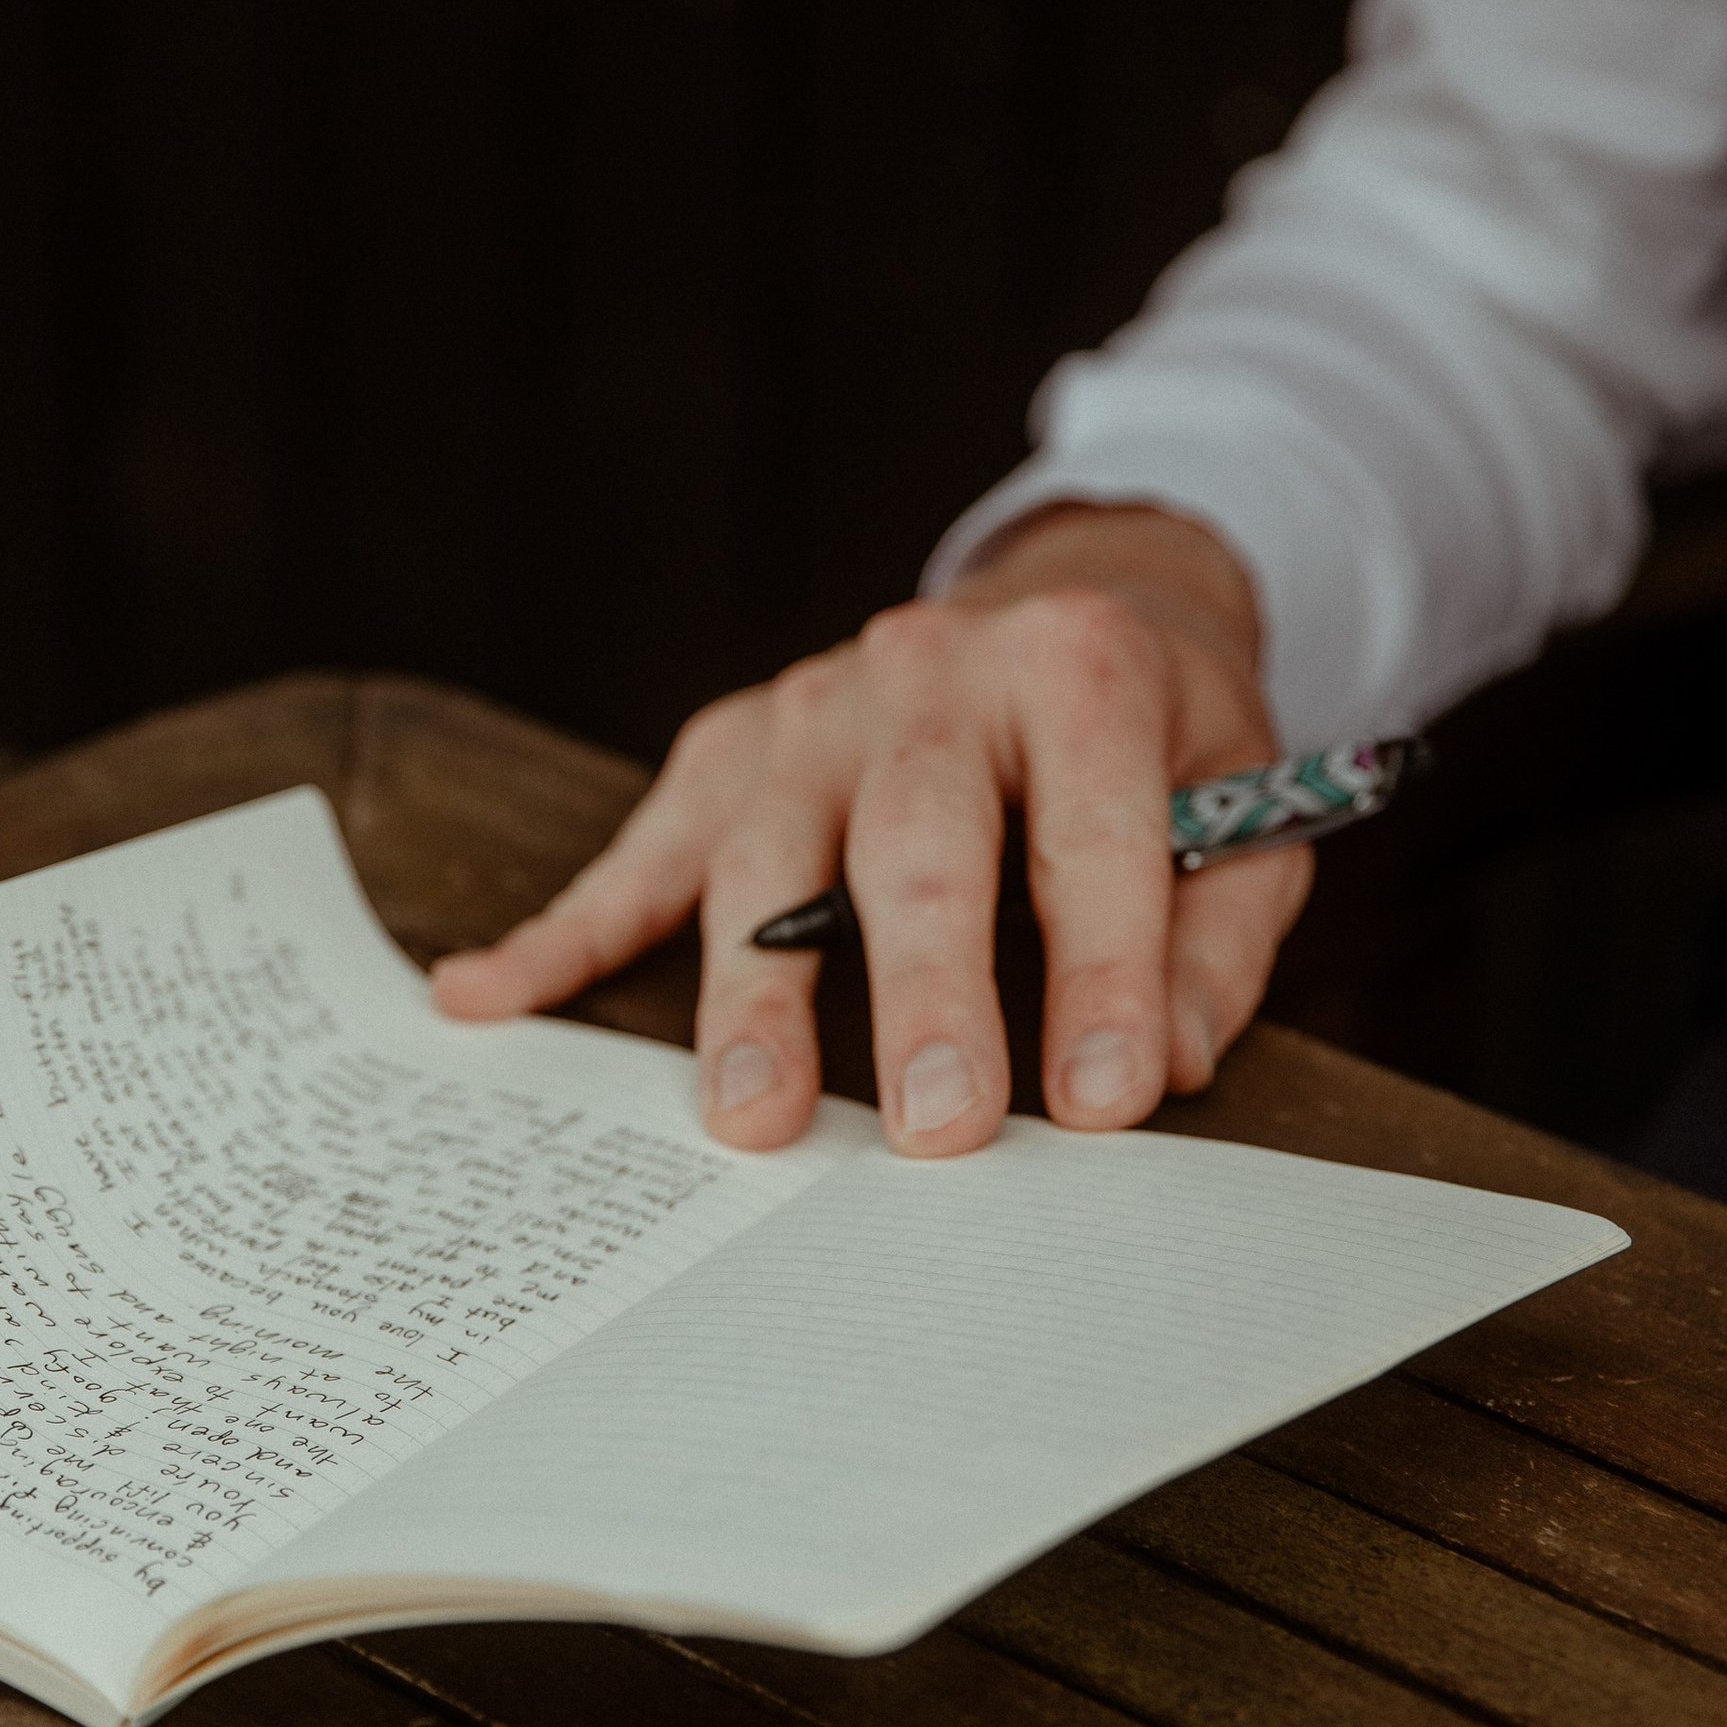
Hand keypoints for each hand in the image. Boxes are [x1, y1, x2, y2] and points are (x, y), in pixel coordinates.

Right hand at [430, 504, 1312, 1154]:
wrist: (1080, 600)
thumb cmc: (1159, 735)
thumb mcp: (1248, 807)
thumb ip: (1216, 935)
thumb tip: (1164, 1060)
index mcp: (1075, 667)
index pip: (1089, 835)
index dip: (1101, 972)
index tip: (1102, 1100)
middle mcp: (926, 670)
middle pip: (914, 844)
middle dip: (925, 993)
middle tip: (934, 1125)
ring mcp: (809, 708)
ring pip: (763, 858)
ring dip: (754, 994)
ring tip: (749, 1116)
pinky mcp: (729, 749)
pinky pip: (639, 854)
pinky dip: (559, 934)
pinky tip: (478, 996)